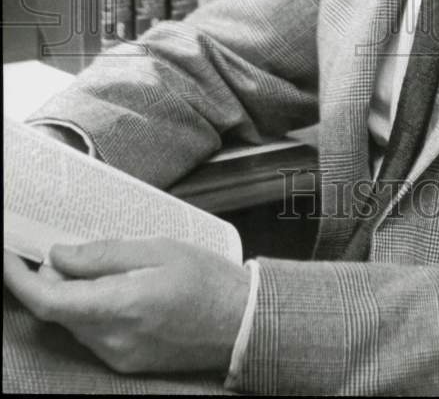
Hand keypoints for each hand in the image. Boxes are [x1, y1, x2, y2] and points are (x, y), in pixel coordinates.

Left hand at [4, 238, 250, 374]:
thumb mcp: (158, 249)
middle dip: (49, 281)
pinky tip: (112, 290)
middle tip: (55, 250)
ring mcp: (118, 356)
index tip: (8, 257)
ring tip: (95, 266)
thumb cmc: (208, 280)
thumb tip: (59, 255)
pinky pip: (93, 335)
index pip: (49, 300)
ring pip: (74, 323)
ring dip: (71, 295)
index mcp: (120, 305)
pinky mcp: (127, 363)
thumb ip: (104, 254)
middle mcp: (112, 339)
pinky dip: (90, 310)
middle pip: (59, 311)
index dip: (20, 279)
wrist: (242, 321)